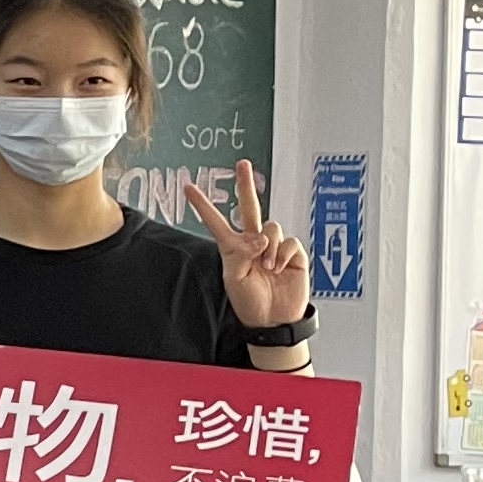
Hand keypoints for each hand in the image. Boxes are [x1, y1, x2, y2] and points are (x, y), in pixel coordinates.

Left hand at [191, 156, 311, 331]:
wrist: (272, 317)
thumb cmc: (249, 300)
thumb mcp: (233, 278)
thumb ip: (241, 254)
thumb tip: (260, 238)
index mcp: (234, 247)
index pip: (216, 221)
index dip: (203, 205)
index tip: (187, 187)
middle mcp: (254, 242)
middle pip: (250, 207)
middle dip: (246, 185)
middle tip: (242, 164)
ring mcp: (275, 246)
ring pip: (271, 227)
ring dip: (268, 247)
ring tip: (266, 267)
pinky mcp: (294, 253)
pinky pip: (290, 242)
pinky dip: (283, 254)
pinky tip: (279, 268)